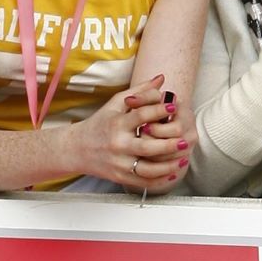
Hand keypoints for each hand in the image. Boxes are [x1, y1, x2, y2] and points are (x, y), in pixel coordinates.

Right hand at [67, 75, 192, 191]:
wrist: (77, 148)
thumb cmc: (100, 123)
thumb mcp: (115, 104)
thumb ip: (140, 91)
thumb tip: (161, 78)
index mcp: (117, 124)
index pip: (140, 116)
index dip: (158, 110)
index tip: (174, 106)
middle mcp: (118, 144)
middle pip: (147, 147)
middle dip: (168, 144)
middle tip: (185, 139)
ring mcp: (120, 163)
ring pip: (148, 169)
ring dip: (168, 166)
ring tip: (183, 159)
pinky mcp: (121, 177)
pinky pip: (144, 182)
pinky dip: (160, 180)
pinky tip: (172, 172)